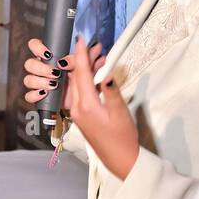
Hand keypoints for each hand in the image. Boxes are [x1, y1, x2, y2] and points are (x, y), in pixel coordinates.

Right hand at [22, 36, 103, 102]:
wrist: (81, 103)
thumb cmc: (81, 84)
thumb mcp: (88, 70)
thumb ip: (89, 59)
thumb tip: (97, 47)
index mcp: (51, 60)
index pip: (35, 47)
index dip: (38, 48)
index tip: (49, 54)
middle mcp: (43, 70)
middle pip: (29, 63)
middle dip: (40, 68)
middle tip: (55, 73)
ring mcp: (39, 84)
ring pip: (28, 79)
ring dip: (40, 81)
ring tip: (54, 85)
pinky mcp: (39, 98)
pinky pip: (28, 96)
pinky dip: (35, 95)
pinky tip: (46, 94)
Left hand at [62, 36, 138, 179]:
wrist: (119, 159)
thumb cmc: (122, 137)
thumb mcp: (121, 113)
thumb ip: (112, 93)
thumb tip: (106, 74)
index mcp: (85, 105)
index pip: (80, 75)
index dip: (80, 55)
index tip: (81, 40)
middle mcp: (76, 107)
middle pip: (76, 77)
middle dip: (84, 59)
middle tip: (97, 46)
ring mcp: (76, 111)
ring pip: (77, 83)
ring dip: (86, 69)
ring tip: (99, 56)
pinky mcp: (80, 114)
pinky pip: (80, 92)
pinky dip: (86, 80)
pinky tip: (97, 74)